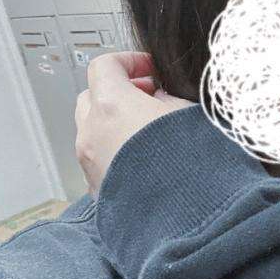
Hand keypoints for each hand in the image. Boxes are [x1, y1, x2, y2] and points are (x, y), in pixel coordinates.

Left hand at [74, 51, 193, 199]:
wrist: (183, 217)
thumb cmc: (188, 165)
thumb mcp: (190, 115)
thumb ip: (168, 99)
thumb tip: (158, 100)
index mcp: (112, 105)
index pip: (104, 66)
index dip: (128, 61)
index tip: (149, 69)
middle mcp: (92, 132)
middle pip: (91, 96)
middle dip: (117, 92)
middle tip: (148, 98)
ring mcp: (90, 162)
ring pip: (92, 130)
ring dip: (114, 124)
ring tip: (146, 133)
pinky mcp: (96, 189)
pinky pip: (98, 159)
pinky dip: (114, 152)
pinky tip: (142, 161)